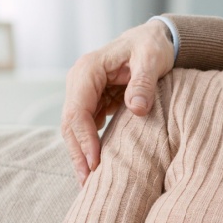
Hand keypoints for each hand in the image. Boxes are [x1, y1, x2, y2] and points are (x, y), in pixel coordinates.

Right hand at [61, 19, 175, 183]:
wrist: (152, 40)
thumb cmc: (151, 46)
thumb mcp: (152, 58)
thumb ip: (144, 82)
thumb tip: (137, 109)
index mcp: (88, 70)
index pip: (78, 111)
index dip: (85, 140)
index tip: (96, 164)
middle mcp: (79, 81)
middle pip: (70, 124)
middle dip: (78, 154)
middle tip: (87, 183)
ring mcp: (84, 92)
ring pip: (74, 129)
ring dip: (80, 154)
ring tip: (89, 183)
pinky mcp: (92, 101)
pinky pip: (86, 127)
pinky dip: (89, 147)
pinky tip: (97, 167)